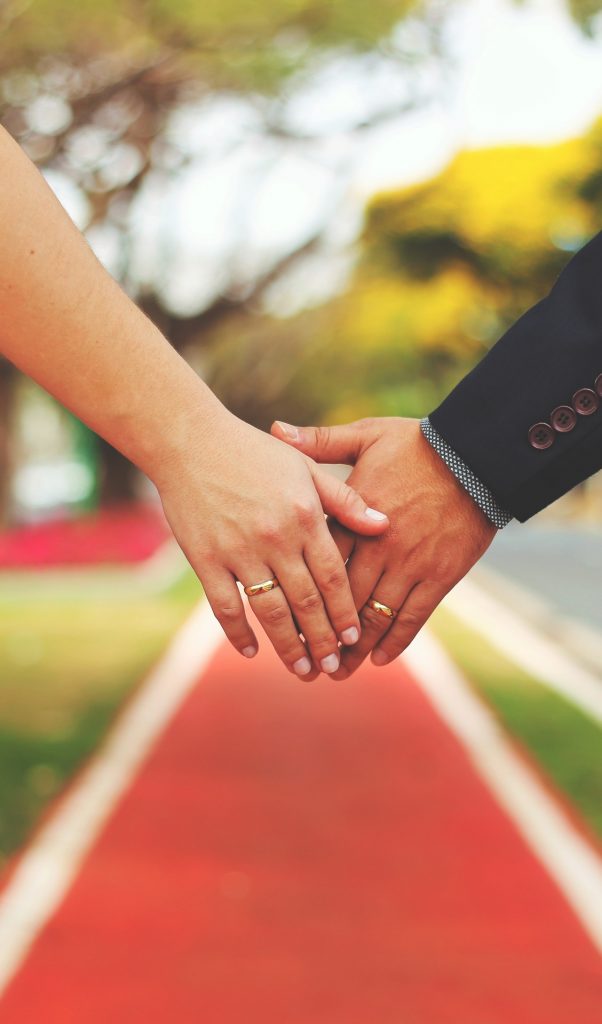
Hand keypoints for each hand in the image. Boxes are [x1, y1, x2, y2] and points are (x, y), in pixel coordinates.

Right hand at [154, 408, 388, 677]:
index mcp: (303, 516)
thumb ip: (346, 501)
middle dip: (322, 640)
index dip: (345, 612)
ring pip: (270, 611)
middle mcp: (275, 538)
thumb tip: (385, 527)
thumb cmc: (253, 453)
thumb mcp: (305, 467)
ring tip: (302, 670)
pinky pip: (225, 606)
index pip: (333, 577)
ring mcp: (238, 551)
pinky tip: (251, 650)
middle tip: (333, 669)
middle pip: (306, 602)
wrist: (190, 441)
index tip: (354, 639)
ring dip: (288, 646)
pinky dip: (237, 632)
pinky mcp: (205, 559)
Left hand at [271, 417, 495, 677]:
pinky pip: (413, 616)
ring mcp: (409, 565)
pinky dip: (396, 640)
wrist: (476, 455)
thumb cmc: (417, 444)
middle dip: (321, 633)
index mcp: (353, 517)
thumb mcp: (366, 436)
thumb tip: (276, 430)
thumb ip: (320, 443)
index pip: (316, 565)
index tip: (278, 618)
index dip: (297, 595)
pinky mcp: (439, 576)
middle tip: (304, 660)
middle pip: (341, 600)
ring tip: (336, 671)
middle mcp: (377, 547)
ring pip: (374, 616)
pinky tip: (380, 659)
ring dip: (354, 648)